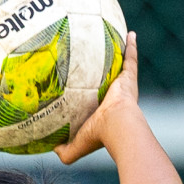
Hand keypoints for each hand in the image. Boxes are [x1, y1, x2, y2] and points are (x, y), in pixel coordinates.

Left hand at [54, 30, 144, 164]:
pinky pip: (131, 58)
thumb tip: (52, 149)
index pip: (98, 100)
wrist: (117, 126)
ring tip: (118, 40)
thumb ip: (64, 150)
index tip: (87, 86)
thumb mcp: (76, 145)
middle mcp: (116, 97)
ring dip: (121, 54)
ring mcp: (124, 86)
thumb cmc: (97, 135)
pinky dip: (131, 46)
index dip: (93, 94)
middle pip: (111, 80)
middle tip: (100, 59)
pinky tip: (130, 33)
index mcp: (104, 111)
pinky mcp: (129, 77)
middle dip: (107, 71)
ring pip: (122, 67)